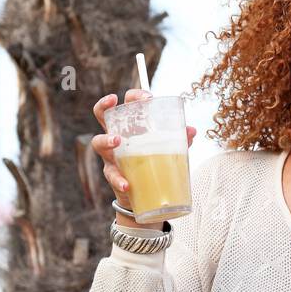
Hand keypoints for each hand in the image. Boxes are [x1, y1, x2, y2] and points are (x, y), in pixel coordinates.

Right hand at [91, 89, 196, 223]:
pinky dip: (119, 180)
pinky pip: (111, 175)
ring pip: (98, 144)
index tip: (147, 97)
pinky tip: (127, 184)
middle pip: (103, 116)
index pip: (128, 104)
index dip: (134, 96)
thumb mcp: (168, 150)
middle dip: (104, 106)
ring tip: (117, 141)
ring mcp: (111, 156)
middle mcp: (117, 137)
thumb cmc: (155, 162)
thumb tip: (191, 131)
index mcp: (132, 127)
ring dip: (106, 140)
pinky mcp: (113, 175)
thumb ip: (179, 140)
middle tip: (113, 101)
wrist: (146, 195)